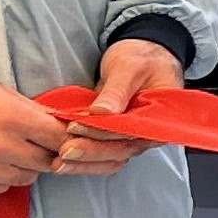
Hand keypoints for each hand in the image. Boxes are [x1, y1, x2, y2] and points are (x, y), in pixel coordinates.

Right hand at [0, 77, 70, 199]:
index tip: (66, 139)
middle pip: (48, 163)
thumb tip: (63, 123)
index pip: (60, 139)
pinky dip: (0, 179)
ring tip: (8, 152)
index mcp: (12, 120)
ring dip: (24, 167)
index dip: (67, 139)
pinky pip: (0, 189)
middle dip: (47, 153)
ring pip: (26, 178)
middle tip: (36, 144)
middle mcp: (1, 150)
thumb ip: (33, 111)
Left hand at [56, 38, 184, 175]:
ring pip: (110, 156)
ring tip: (57, 163)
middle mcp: (148, 132)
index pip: (131, 132)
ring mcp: (132, 136)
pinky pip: (102, 150)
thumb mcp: (129, 67)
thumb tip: (101, 113)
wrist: (141, 55)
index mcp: (160, 117)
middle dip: (90, 152)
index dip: (102, 133)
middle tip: (63, 151)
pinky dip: (83, 156)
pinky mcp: (116, 136)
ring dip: (84, 161)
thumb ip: (117, 91)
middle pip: (120, 150)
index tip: (75, 127)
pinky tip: (61, 159)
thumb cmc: (141, 57)